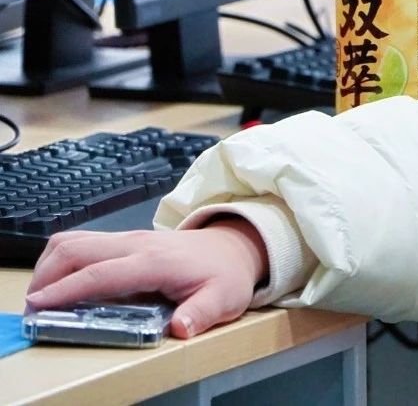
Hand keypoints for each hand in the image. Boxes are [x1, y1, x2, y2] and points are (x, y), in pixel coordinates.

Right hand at [25, 220, 268, 338]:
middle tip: (34, 308)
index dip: (67, 290)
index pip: (101, 274)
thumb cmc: (225, 275)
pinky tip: (61, 282)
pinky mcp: (124, 240)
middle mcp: (136, 244)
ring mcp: (128, 238)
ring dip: (50, 265)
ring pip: (75, 240)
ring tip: (42, 297)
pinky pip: (83, 241)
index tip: (39, 306)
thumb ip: (202, 314)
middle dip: (46, 276)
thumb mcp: (224, 299)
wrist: (234, 246)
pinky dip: (61, 259)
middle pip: (77, 249)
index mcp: (155, 261)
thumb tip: (181, 328)